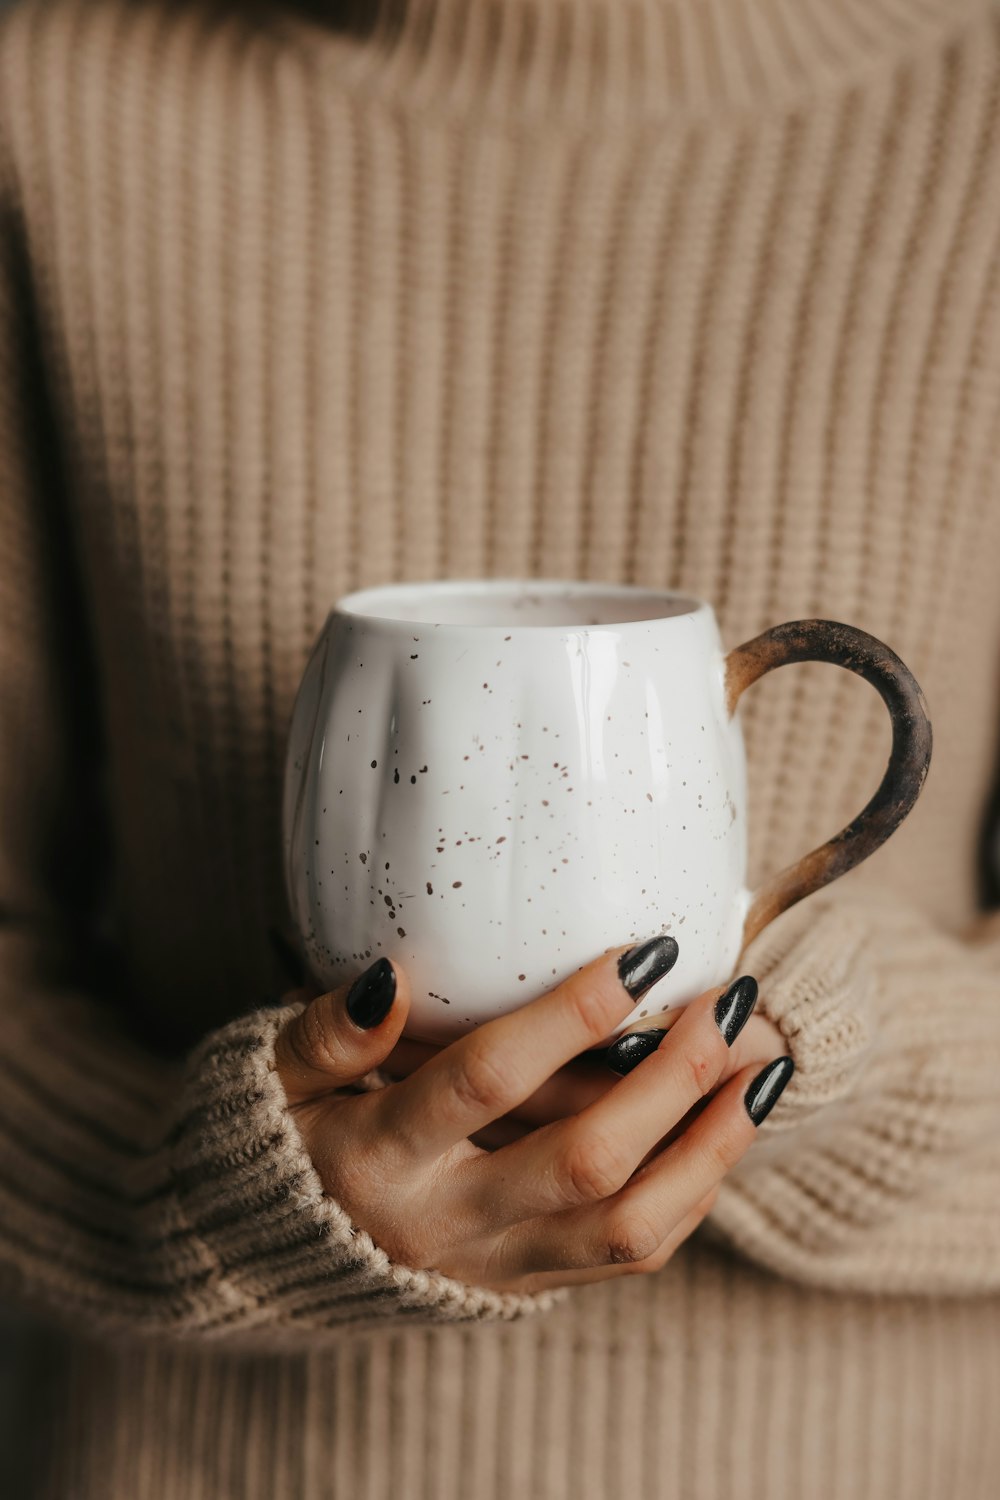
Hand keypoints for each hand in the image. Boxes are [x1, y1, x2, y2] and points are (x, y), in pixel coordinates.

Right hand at [273, 938, 793, 1294]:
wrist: (274, 1257)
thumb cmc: (285, 1136)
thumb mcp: (275, 1076)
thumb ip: (325, 1032)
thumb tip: (389, 980)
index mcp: (377, 1160)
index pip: (488, 1080)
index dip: (573, 1015)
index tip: (647, 951)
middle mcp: (444, 1224)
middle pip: (585, 1159)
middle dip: (673, 1077)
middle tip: (730, 1002)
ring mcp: (494, 1265)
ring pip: (628, 1225)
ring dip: (710, 1145)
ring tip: (762, 1067)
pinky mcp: (527, 1285)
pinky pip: (631, 1253)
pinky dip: (693, 1189)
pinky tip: (725, 1123)